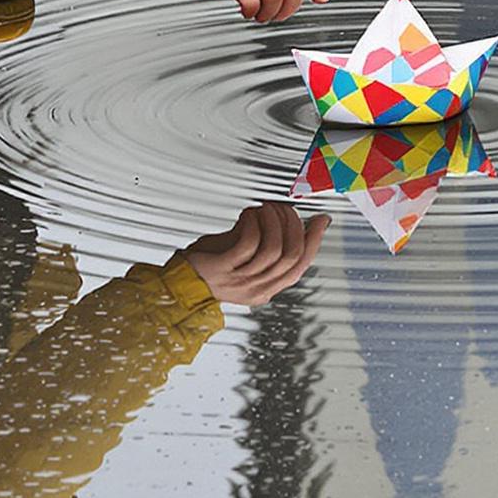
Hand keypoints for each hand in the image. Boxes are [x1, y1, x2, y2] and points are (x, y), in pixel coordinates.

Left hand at [183, 202, 329, 305]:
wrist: (177, 285)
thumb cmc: (208, 269)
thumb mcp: (244, 259)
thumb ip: (265, 243)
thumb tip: (288, 219)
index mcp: (267, 288)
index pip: (301, 265)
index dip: (314, 239)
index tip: (320, 219)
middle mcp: (256, 288)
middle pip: (292, 256)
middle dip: (293, 225)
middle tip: (283, 208)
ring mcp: (239, 280)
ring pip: (273, 250)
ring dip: (273, 222)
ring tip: (265, 208)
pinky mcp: (223, 269)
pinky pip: (249, 244)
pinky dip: (253, 223)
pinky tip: (248, 215)